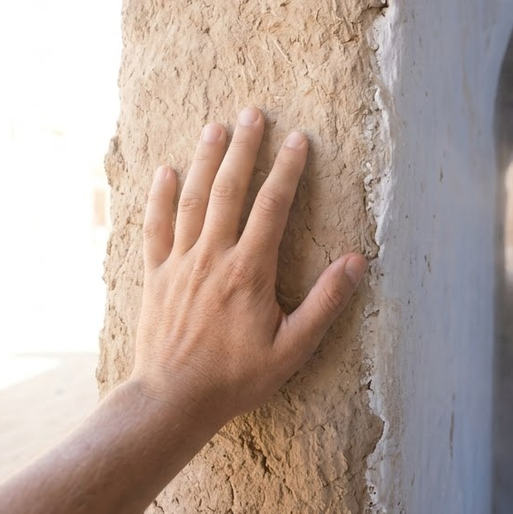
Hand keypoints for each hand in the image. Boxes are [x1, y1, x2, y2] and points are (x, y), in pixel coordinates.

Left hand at [131, 106, 365, 428]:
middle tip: (255, 112)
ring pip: (193, 199)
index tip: (298, 139)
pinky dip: (160, 197)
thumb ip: (325, 302)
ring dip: (206, 160)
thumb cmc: (237, 378)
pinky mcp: (157, 277)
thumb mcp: (293, 347)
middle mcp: (213, 257)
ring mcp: (181, 264)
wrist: (172, 400)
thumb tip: (355, 262)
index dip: (287, 169)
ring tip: (217, 127)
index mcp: (249, 270)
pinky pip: (157, 227)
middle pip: (230, 190)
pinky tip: (167, 172)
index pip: (273, 206)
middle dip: (245, 148)